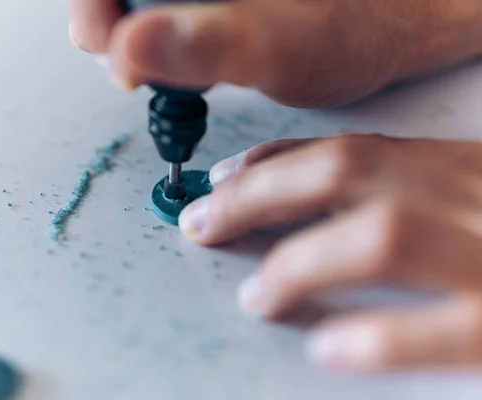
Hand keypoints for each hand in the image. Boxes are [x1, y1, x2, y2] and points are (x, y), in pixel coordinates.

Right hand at [69, 0, 481, 106]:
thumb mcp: (289, 46)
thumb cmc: (363, 25)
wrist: (397, 23)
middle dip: (107, 18)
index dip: (94, 0)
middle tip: (119, 59)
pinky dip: (153, 34)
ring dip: (127, 30)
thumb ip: (211, 46)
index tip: (98, 37)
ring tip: (147, 66)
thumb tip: (130, 48)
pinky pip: (163, 4)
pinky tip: (173, 58)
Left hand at [179, 133, 481, 371]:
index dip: (276, 163)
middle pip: (346, 174)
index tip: (224, 177)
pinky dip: (377, 338)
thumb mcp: (481, 195)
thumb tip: (333, 207)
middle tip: (202, 223)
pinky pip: (444, 330)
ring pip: (381, 237)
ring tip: (256, 296)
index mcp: (466, 170)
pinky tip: (326, 347)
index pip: (354, 151)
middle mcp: (476, 199)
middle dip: (256, 196)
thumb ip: (424, 191)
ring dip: (299, 264)